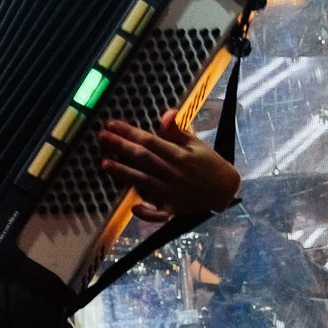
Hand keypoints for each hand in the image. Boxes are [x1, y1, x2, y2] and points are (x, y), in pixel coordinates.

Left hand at [98, 109, 240, 220]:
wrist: (225, 189)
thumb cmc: (208, 162)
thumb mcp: (196, 144)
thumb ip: (177, 130)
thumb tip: (166, 113)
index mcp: (179, 155)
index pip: (150, 141)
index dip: (130, 132)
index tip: (112, 125)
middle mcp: (174, 173)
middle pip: (144, 158)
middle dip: (122, 147)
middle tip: (102, 138)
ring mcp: (172, 192)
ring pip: (145, 181)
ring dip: (124, 173)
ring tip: (104, 164)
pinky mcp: (174, 208)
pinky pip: (159, 214)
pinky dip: (148, 213)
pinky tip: (134, 207)